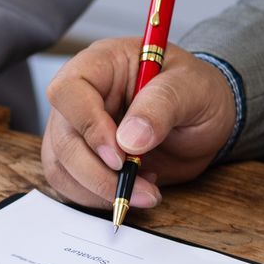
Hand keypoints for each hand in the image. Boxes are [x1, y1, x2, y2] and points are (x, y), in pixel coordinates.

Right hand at [40, 38, 237, 210]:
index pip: (68, 91)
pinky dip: (99, 198)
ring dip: (99, 190)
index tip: (120, 154)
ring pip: (62, 167)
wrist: (201, 119)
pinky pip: (71, 185)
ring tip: (143, 192)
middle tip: (136, 186)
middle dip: (97, 172)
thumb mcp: (192, 88)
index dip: (88, 125)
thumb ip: (162, 105)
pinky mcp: (80, 159)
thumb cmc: (194, 91)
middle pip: (63, 139)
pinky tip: (133, 188)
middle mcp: (80, 97)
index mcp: (101, 65)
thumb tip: (129, 140)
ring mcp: (75, 130)